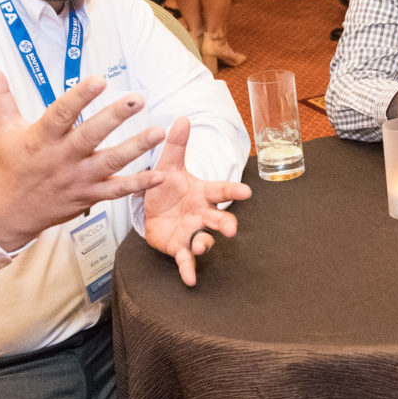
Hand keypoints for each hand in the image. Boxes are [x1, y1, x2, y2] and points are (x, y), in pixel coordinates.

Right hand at [0, 64, 169, 251]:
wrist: (5, 215)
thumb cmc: (7, 167)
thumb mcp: (2, 129)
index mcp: (41, 138)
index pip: (61, 113)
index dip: (79, 97)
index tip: (98, 80)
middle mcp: (61, 158)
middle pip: (91, 135)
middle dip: (115, 117)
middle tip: (137, 99)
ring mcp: (77, 179)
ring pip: (110, 162)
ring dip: (136, 148)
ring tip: (158, 132)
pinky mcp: (88, 196)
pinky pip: (116, 191)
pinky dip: (139, 184)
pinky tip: (160, 174)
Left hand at [142, 117, 252, 286]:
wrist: (151, 209)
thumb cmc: (166, 187)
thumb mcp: (167, 165)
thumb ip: (177, 145)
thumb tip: (182, 118)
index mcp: (203, 193)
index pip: (222, 190)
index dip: (233, 191)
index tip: (247, 192)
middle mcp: (202, 214)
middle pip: (220, 219)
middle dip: (226, 224)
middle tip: (230, 229)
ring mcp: (193, 232)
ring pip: (205, 240)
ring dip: (205, 244)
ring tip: (200, 246)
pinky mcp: (179, 247)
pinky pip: (186, 261)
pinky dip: (189, 271)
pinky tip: (190, 280)